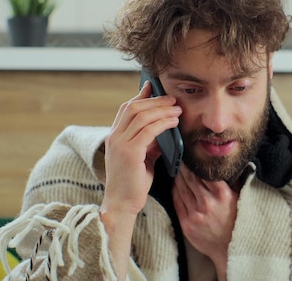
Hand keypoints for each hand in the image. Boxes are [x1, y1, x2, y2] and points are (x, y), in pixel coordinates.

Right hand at [102, 81, 181, 215]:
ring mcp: (120, 144)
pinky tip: (174, 122)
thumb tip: (164, 130)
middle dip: (155, 100)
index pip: (126, 108)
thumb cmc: (133, 184)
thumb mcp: (143, 158)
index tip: (154, 86)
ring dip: (162, 110)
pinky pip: (148, 130)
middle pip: (134, 107)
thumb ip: (150, 143)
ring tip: (177, 109)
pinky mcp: (129, 152)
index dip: (140, 95)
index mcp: (114, 136)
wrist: (122, 205)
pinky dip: (163, 123)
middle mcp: (114, 137)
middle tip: (173, 99)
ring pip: (141, 116)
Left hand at [172, 166, 238, 277]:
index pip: (204, 173)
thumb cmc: (237, 222)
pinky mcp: (187, 224)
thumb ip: (234, 182)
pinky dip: (175, 191)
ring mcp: (196, 214)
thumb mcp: (240, 199)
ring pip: (181, 189)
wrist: (231, 249)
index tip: (191, 157)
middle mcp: (208, 203)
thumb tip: (230, 166)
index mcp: (223, 194)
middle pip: (190, 179)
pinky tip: (176, 185)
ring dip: (178, 178)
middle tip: (180, 160)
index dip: (195, 164)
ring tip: (177, 170)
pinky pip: (177, 202)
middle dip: (184, 168)